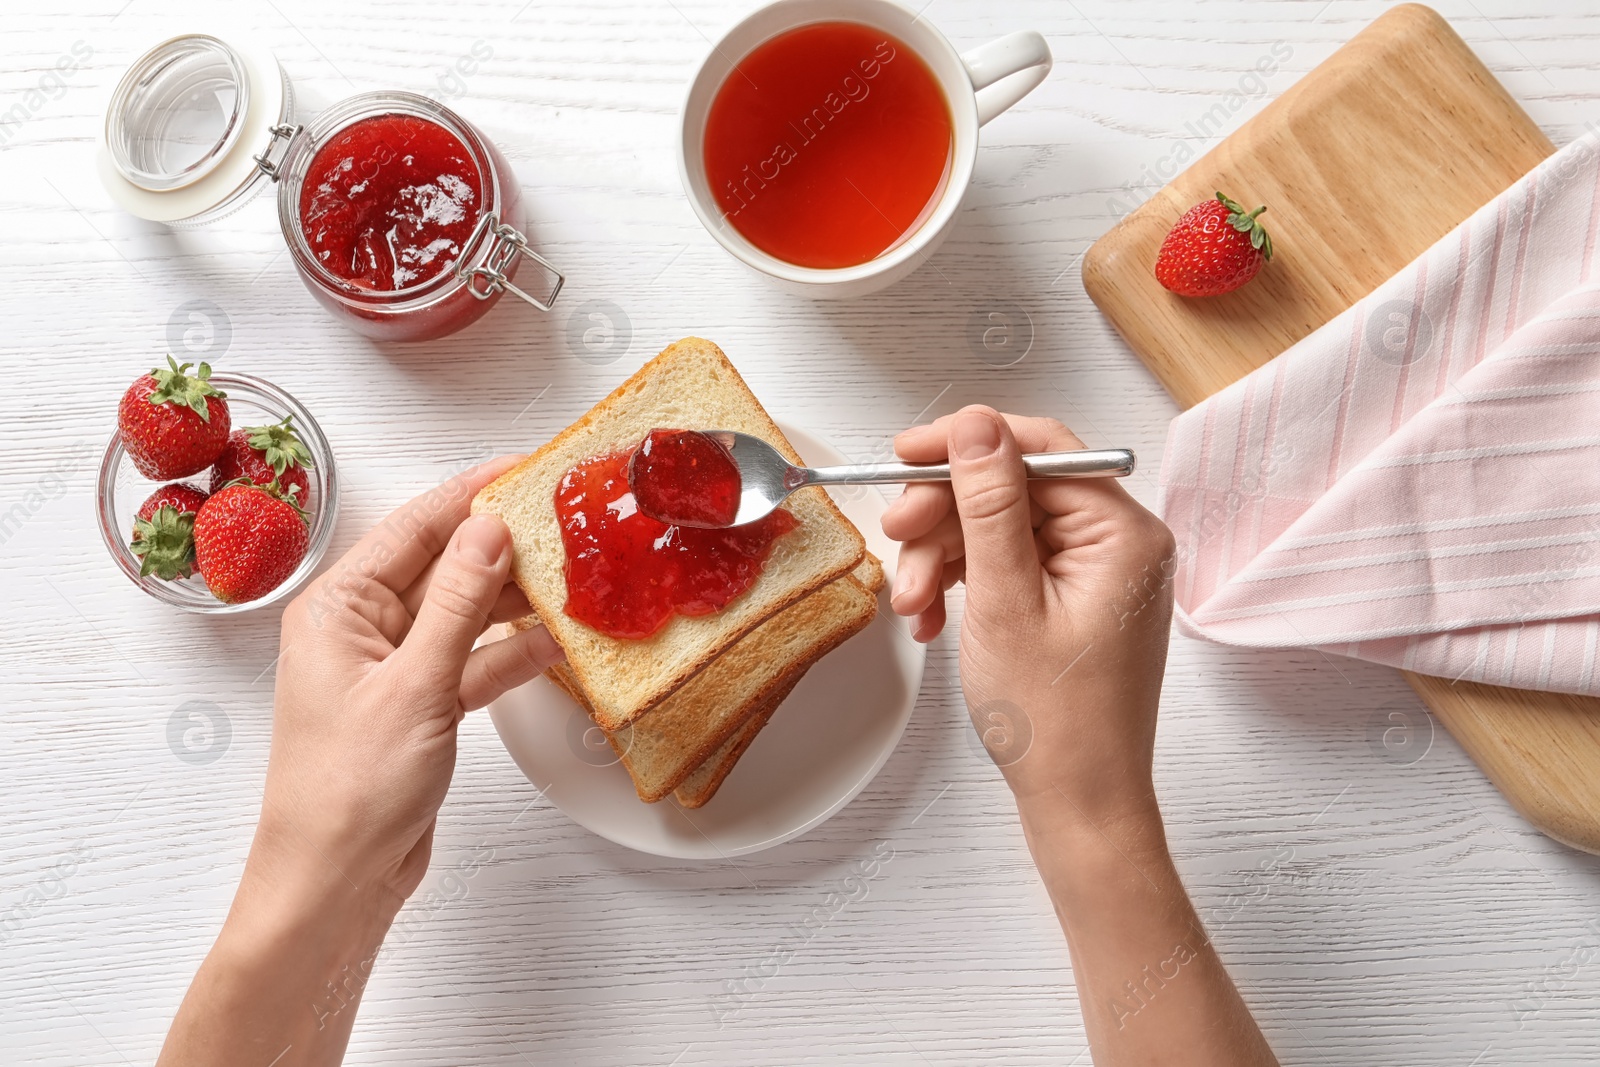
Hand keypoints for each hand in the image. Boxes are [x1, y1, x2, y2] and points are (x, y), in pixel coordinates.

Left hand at [158, 457, 564, 1066]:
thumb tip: (488, 529)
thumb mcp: (415, 685)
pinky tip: (555, 641)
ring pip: (464, 612)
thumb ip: (459, 603)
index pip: (415, 526)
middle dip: (502, 542)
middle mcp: (361, 628)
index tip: (526, 467)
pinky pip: (473, 660)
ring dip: (514, 599)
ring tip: (573, 573)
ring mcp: (392, 668)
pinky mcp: (420, 705)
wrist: (336, 882)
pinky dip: (511, 653)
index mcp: (338, 607)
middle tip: (565, 518)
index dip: (473, 492)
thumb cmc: (350, 791)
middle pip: (443, 563)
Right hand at [882, 406, 1175, 816]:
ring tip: (911, 604)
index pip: (1040, 448)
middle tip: (895, 537)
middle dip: (945, 515)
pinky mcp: (1073, 599)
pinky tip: (932, 619)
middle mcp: (1119, 544)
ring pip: (1000, 528)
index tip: (904, 454)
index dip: (964, 444)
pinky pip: (1008, 565)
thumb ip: (989, 505)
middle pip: (1013, 488)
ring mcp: (1096, 573)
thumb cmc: (1057, 723)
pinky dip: (963, 583)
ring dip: (943, 557)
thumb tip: (975, 426)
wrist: (1079, 804)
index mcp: (1123, 533)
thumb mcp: (1006, 601)